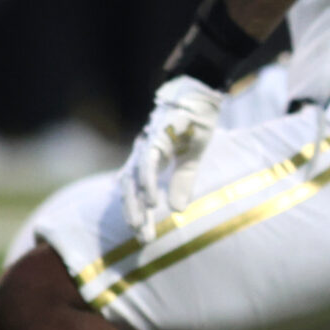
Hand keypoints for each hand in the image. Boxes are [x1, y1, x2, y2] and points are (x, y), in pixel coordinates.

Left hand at [119, 76, 224, 235]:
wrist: (198, 89)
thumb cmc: (194, 122)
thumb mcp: (192, 157)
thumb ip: (182, 181)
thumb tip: (176, 209)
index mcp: (149, 158)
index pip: (137, 192)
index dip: (139, 215)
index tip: (146, 238)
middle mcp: (143, 152)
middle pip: (130, 188)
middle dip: (135, 214)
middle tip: (142, 239)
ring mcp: (149, 142)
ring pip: (134, 178)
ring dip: (137, 203)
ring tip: (141, 225)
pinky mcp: (159, 133)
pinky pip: (150, 160)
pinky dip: (148, 180)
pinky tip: (152, 199)